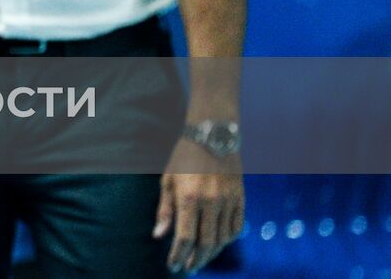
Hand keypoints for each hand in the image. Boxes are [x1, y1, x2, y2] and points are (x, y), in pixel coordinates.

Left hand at [153, 139, 243, 273]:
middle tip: (188, 267)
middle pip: (206, 243)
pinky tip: (217, 243)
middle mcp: (211, 202)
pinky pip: (236, 227)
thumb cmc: (184, 157)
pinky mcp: (241, 198)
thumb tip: (159, 236)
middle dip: (195, 259)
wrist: (213, 134)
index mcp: (189, 197)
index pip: (185, 237)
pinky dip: (227, 239)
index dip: (178, 255)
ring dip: (211, 253)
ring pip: (223, 239)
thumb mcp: (168, 180)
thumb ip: (165, 210)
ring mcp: (229, 201)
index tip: (173, 266)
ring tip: (200, 259)